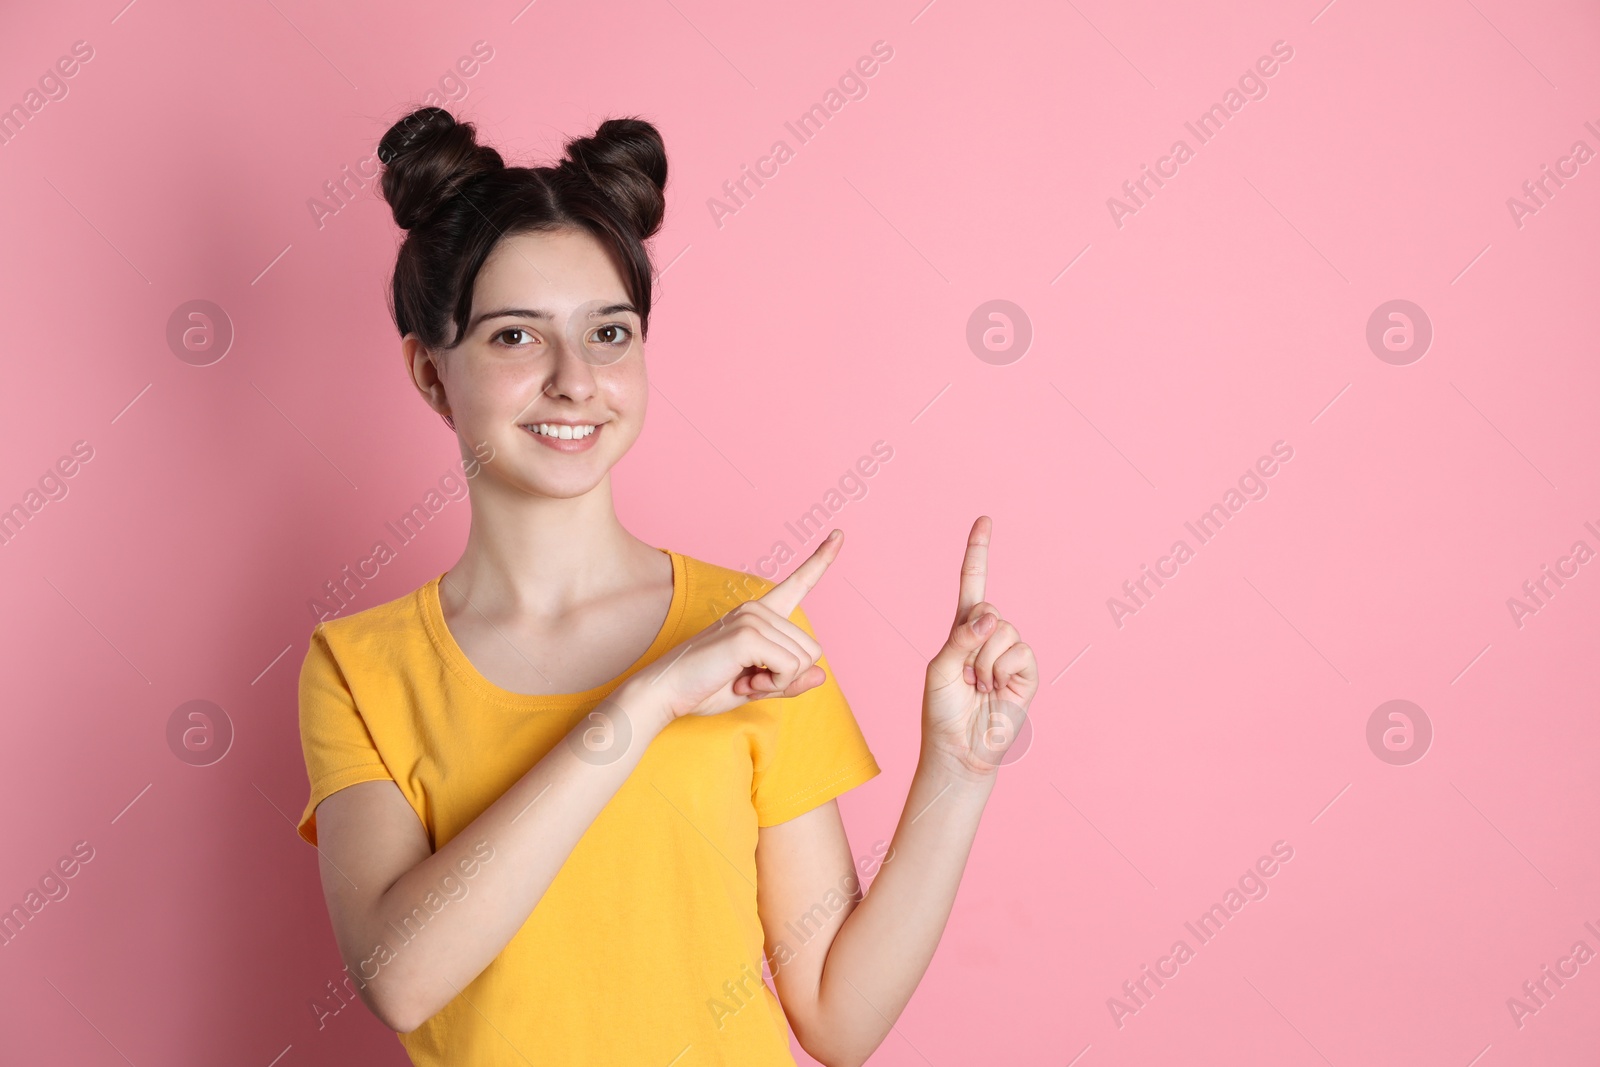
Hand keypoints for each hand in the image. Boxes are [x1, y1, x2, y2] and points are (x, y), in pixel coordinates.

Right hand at [625, 531, 844, 725]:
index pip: (798, 583)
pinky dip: (771, 685)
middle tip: (746, 679)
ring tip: (740, 678)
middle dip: (785, 676)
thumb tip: (822, 675)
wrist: (664, 692)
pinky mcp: (747, 635)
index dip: (821, 560)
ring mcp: (752, 618)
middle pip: (811, 649)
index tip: (839, 534)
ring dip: (776, 682)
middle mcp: (757, 608)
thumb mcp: (756, 687)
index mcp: (759, 614)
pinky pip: (788, 668)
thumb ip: (788, 681)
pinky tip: (742, 682)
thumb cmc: (705, 687)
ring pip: (803, 661)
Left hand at [922, 516, 1038, 779]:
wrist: (960, 749)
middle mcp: (988, 636)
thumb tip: (994, 615)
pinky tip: (997, 692)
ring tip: (980, 687)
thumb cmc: (942, 710)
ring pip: (1004, 631)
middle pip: (988, 609)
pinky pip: (1019, 652)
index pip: (972, 583)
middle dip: (972, 642)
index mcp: (962, 629)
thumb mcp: (940, 668)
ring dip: (985, 662)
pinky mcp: (1027, 672)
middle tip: (966, 676)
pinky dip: (1002, 671)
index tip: (984, 520)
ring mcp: (1010, 653)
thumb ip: (962, 637)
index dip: (978, 551)